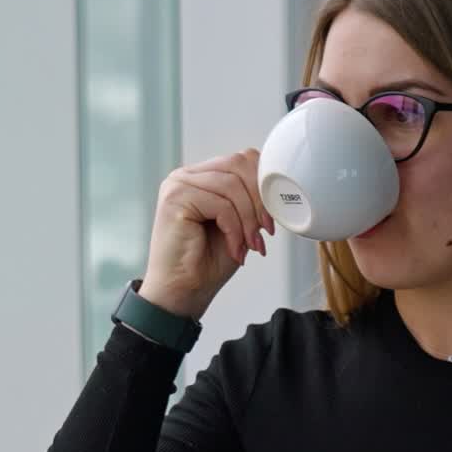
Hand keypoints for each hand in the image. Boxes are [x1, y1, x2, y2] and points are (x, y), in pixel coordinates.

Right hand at [140, 148, 275, 320]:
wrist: (183, 291)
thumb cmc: (208, 262)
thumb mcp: (240, 224)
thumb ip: (251, 201)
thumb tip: (277, 190)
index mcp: (203, 176)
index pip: (243, 159)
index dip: (264, 184)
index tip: (272, 217)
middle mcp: (187, 175)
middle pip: (239, 165)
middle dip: (260, 201)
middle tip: (266, 231)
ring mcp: (178, 185)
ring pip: (232, 186)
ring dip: (249, 220)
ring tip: (250, 245)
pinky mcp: (175, 200)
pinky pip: (221, 205)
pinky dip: (235, 230)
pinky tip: (235, 249)